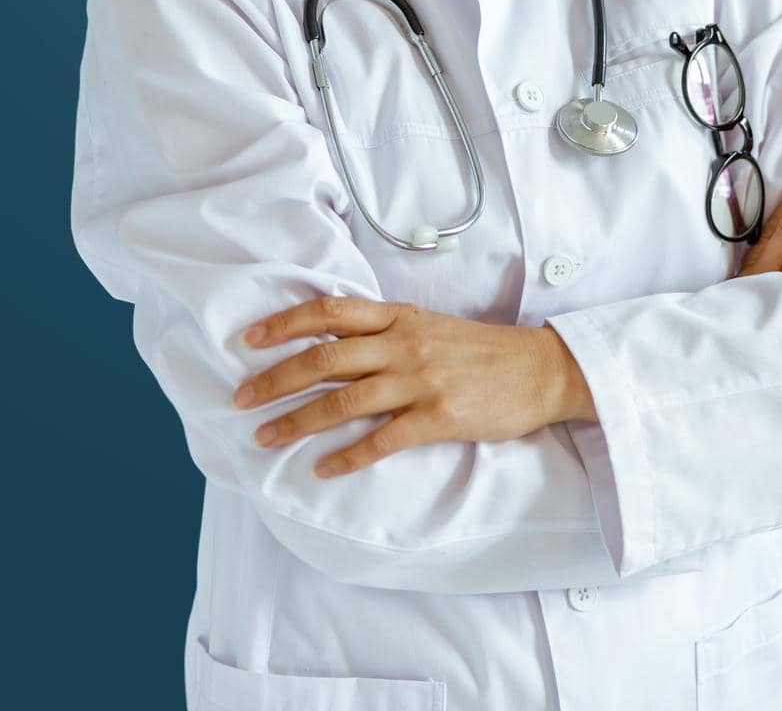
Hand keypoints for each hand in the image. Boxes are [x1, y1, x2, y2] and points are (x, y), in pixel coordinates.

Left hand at [231, 297, 593, 476]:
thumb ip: (386, 332)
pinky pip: (382, 439)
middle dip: (275, 379)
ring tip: (266, 439)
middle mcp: (404, 344)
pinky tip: (323, 469)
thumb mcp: (430, 326)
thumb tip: (332, 343)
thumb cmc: (482, 351)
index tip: (249, 340)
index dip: (285, 323)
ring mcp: (421, 380)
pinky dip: (348, 455)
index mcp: (399, 316)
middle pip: (324, 357)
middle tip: (240, 400)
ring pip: (344, 400)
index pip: (329, 312)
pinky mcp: (439, 417)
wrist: (541, 369)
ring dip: (298, 421)